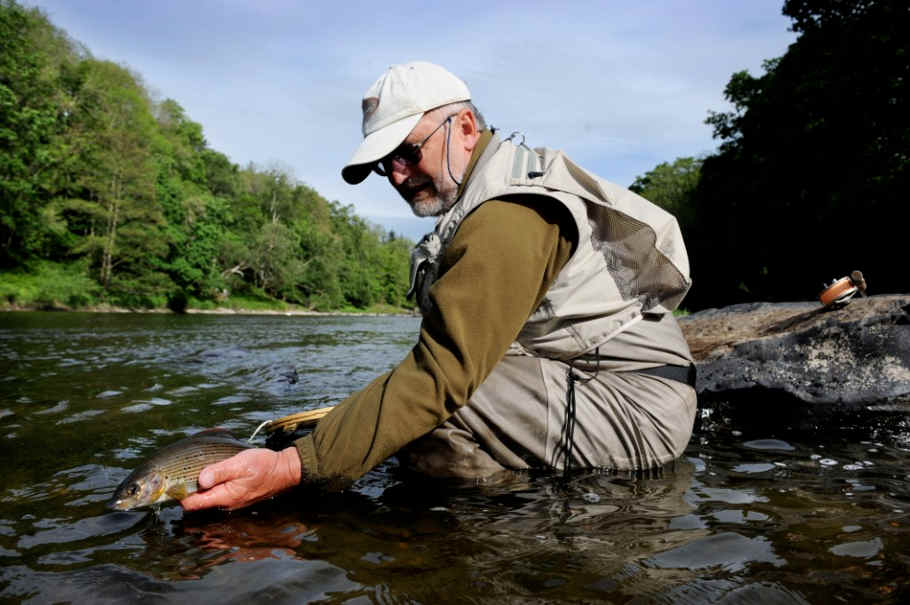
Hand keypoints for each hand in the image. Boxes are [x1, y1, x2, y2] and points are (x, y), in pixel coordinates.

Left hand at [180, 446, 301, 510]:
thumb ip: (219, 471)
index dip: (180, 494)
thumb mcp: (240, 464)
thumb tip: (200, 480)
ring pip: (207, 498)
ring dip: (199, 488)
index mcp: (225, 496)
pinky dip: (210, 486)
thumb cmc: (263, 465)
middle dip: (188, 490)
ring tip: (196, 471)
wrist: (284, 470)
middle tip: (182, 474)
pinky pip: (217, 494)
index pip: (193, 503)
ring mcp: (232, 501)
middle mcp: (226, 503)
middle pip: (198, 502)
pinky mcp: (236, 495)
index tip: (175, 481)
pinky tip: (212, 473)